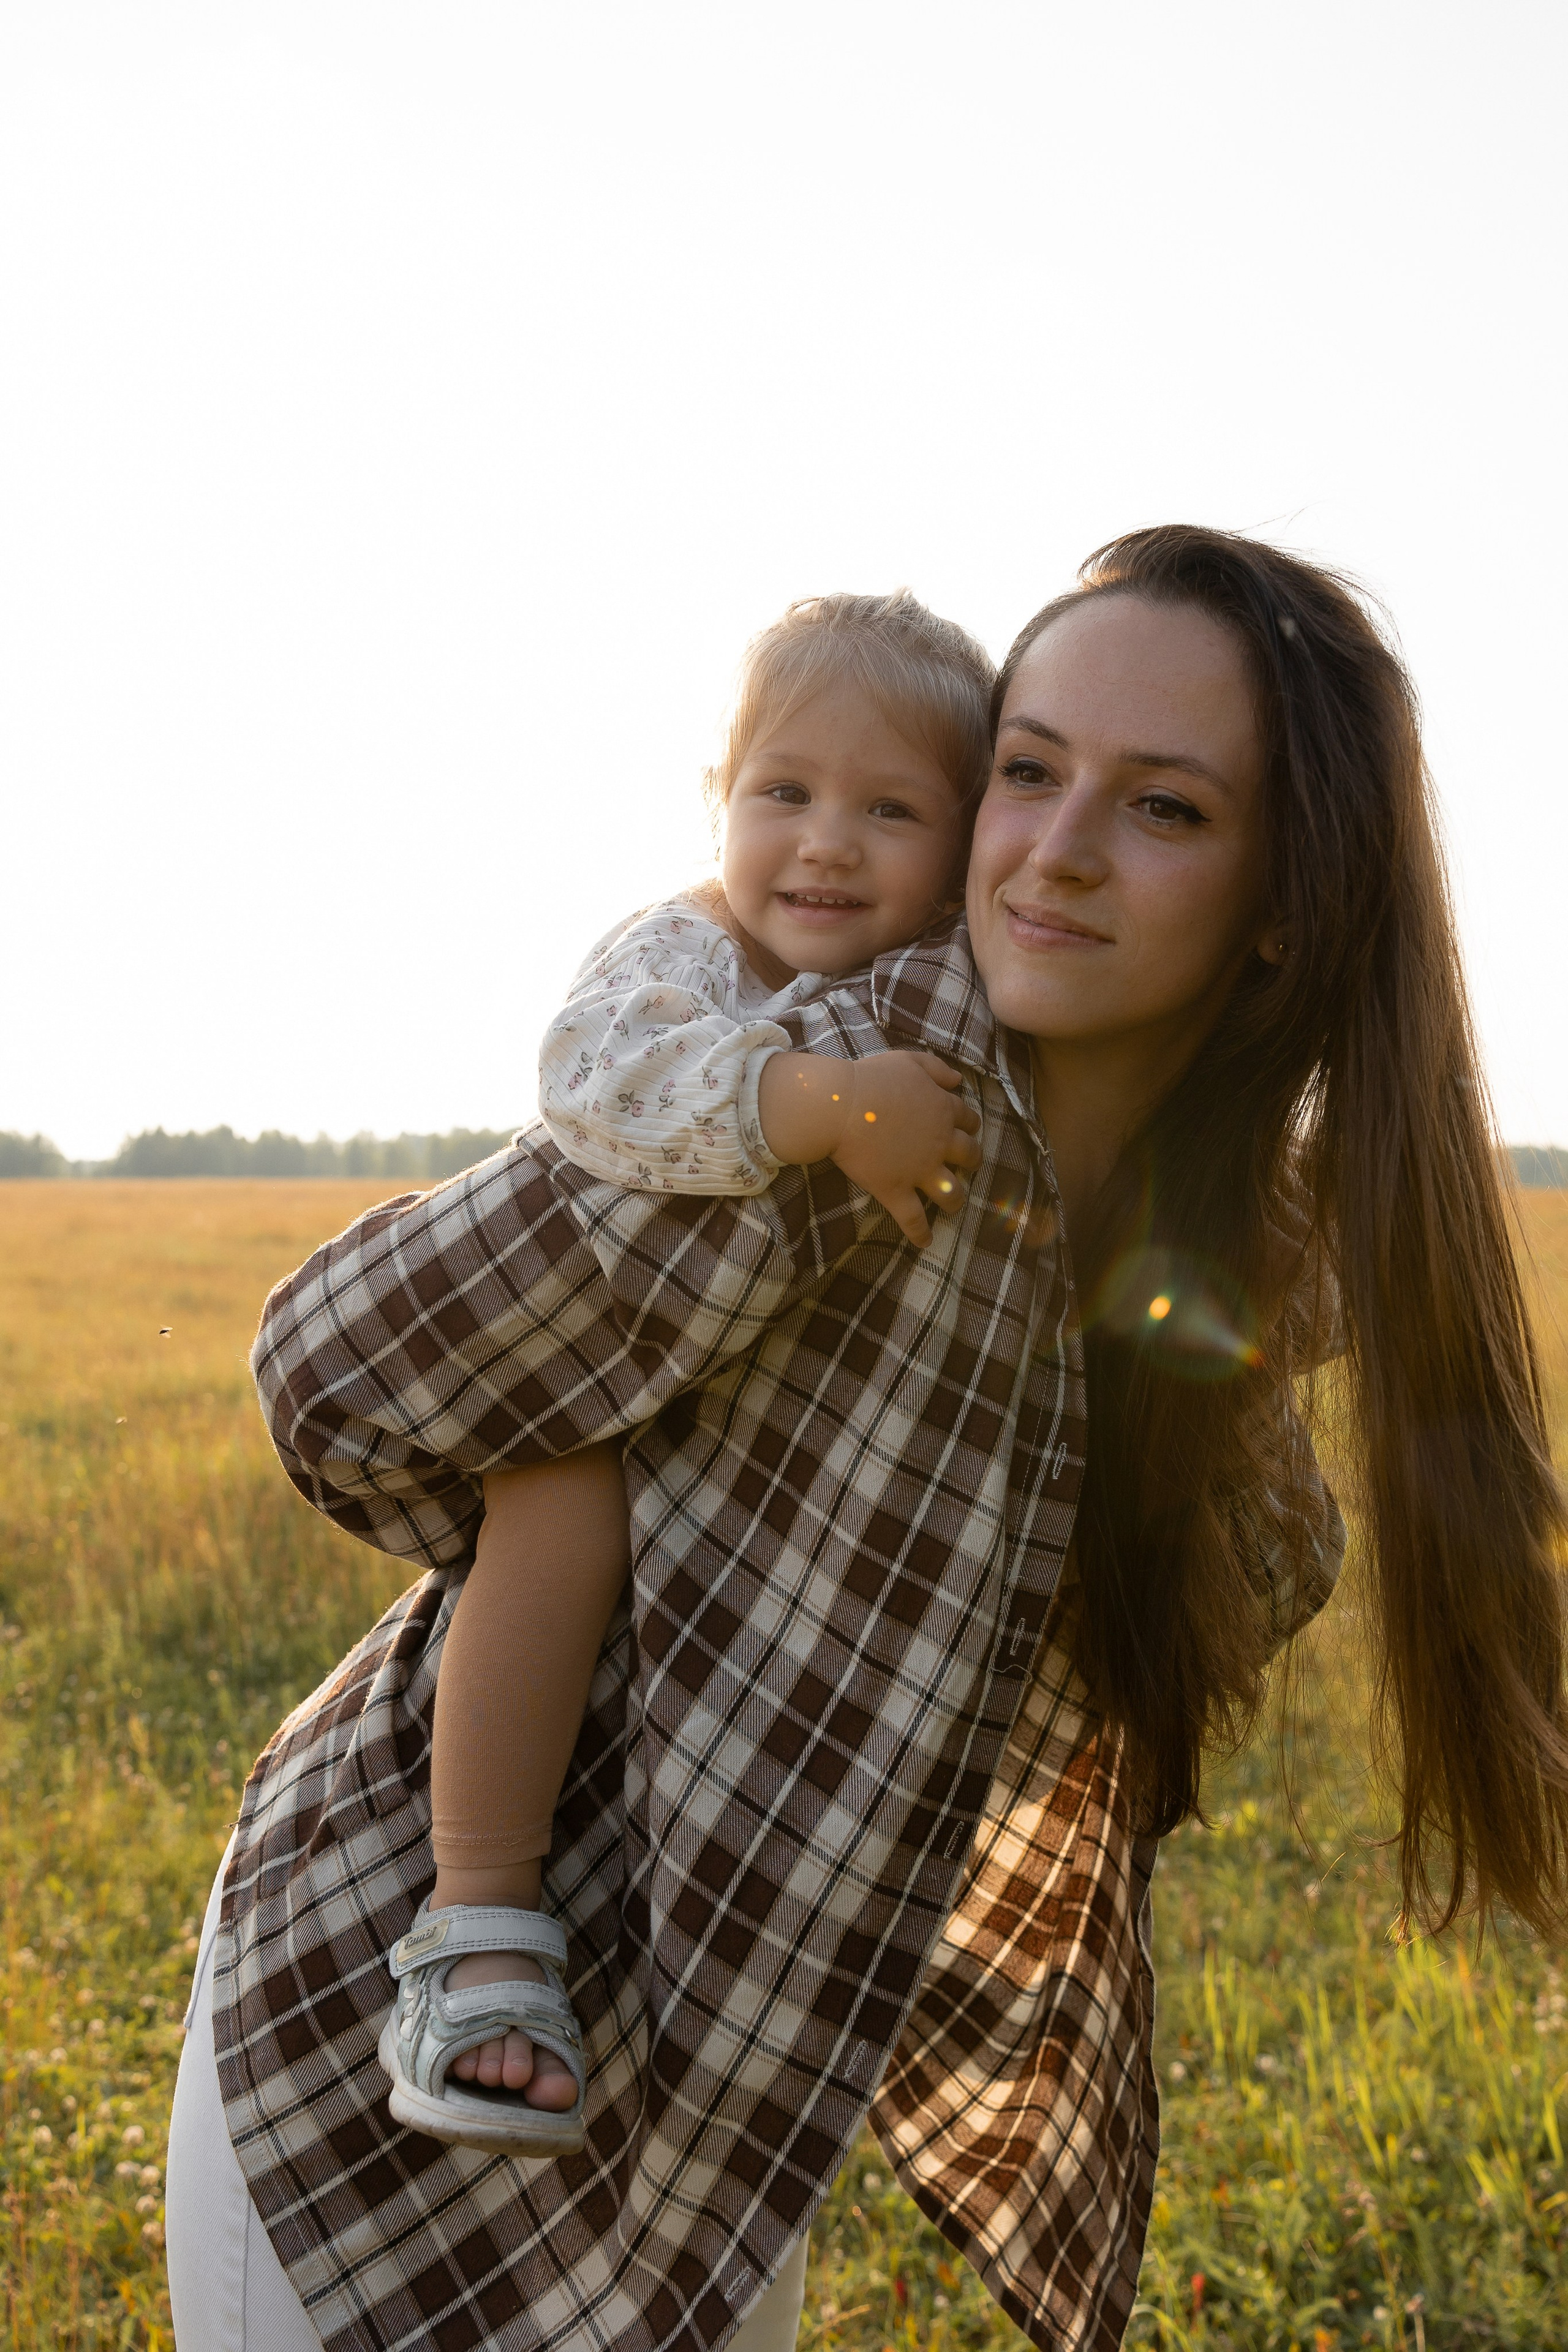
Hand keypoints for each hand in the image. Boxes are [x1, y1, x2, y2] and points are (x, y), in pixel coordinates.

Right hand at [758, 1050, 981, 1245]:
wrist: (840, 1106)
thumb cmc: (871, 1079)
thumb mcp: (909, 1061)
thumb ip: (937, 1069)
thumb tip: (959, 1081)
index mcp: (943, 1110)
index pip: (969, 1120)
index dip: (969, 1125)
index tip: (966, 1130)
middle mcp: (939, 1143)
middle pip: (970, 1157)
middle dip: (972, 1162)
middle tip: (966, 1166)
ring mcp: (920, 1170)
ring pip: (951, 1193)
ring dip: (956, 1200)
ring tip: (953, 1205)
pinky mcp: (896, 1190)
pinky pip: (914, 1219)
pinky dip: (921, 1233)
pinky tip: (925, 1242)